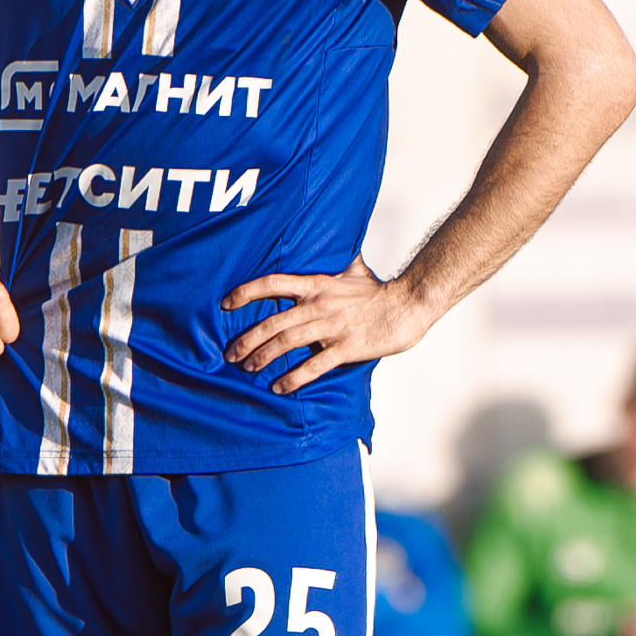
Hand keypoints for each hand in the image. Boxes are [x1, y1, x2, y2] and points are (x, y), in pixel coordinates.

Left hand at [221, 257, 433, 394]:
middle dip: (247, 339)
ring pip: (287, 342)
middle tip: (231, 354)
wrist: (409, 304)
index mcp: (317, 285)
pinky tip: (280, 387)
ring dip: (263, 357)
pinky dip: (293, 378)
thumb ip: (334, 264)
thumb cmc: (380, 292)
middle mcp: (319, 305)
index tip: (225, 303)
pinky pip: (313, 366)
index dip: (246, 292)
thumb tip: (330, 247)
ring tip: (248, 368)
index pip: (273, 283)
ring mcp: (332, 327)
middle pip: (273, 322)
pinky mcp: (346, 347)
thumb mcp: (353, 271)